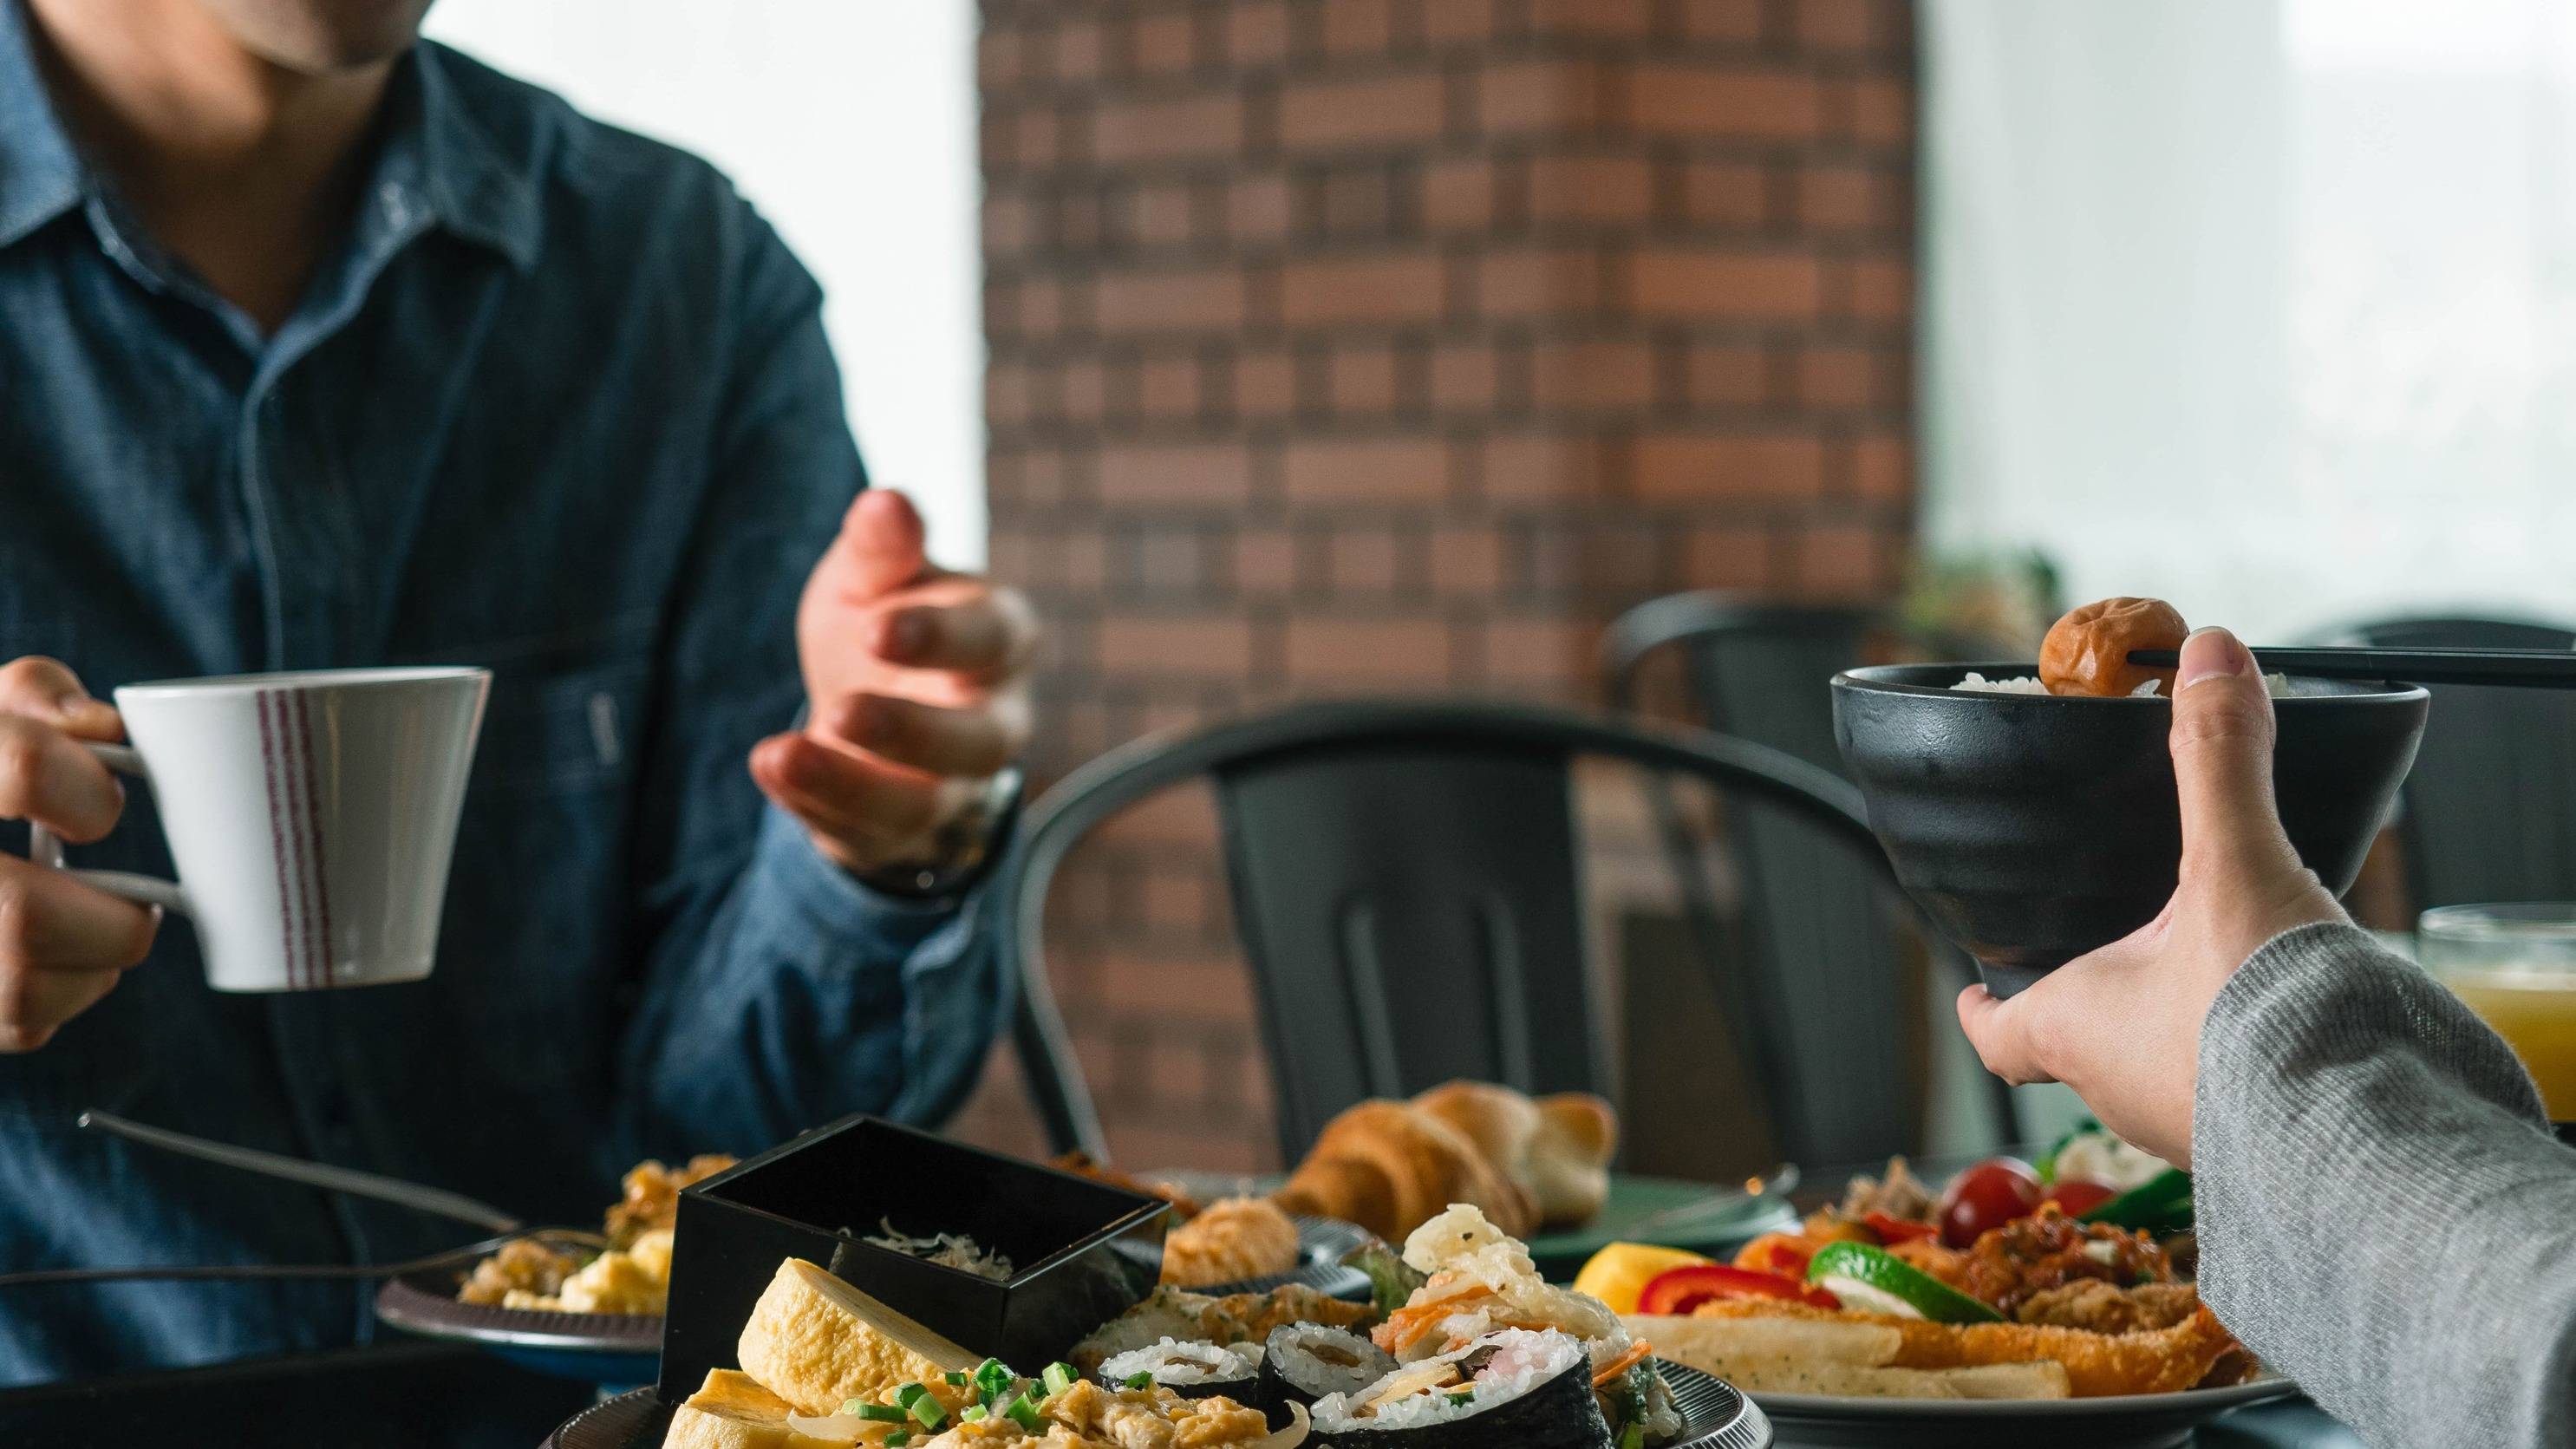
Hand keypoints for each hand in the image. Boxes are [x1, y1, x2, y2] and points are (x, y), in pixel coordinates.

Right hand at [0, 658, 158, 1050]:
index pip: (23, 768)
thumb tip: (102, 729)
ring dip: (92, 971)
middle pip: (22, 917)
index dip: (87, 794)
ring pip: (18, 988)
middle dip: (112, 923)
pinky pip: (12, 1026)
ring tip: (104, 939)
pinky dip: (57, 1003)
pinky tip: (61, 969)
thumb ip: (36, 697)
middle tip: (137, 909)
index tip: (105, 808)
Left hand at [749, 491, 1036, 877]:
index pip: (993, 639)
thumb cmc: (882, 619)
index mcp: (1000, 639)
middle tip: (842, 709)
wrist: (866, 705)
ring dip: (855, 784)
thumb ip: (881, 549)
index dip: (941, 638)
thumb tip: (886, 502)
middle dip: (913, 731)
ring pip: (926, 803)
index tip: (876, 628)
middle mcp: (994, 721)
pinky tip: (771, 765)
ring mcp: (953, 786)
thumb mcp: (873, 578)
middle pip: (980, 741)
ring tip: (786, 755)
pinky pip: (868, 834)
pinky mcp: (900, 831)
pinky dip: (815, 804)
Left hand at [1955, 627, 2342, 1166]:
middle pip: (2078, 1043)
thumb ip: (2218, 761)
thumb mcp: (2234, 867)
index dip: (1981, 1006)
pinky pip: (2233, 1093)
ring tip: (2213, 965)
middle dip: (2096, 993)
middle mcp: (2119, 1095)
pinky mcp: (2263, 1143)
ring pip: (2156, 1068)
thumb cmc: (2266, 1021)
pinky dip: (2244, 1051)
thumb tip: (2209, 658)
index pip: (1998, 1035)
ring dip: (2175, 1022)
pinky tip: (2288, 1012)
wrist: (2368, 1137)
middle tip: (2118, 941)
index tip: (1970, 986)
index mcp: (2076, 1032)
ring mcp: (2192, 1129)